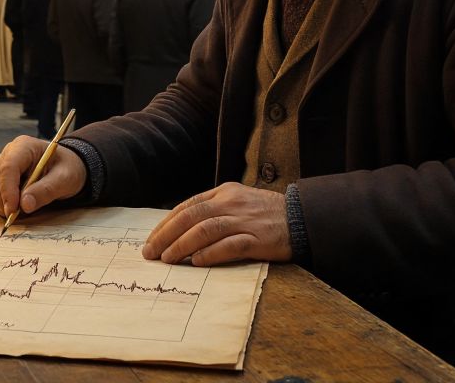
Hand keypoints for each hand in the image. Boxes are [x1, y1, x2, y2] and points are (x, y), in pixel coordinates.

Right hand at [0, 136, 86, 218]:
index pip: (8, 167)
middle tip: (15, 216)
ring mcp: (1, 165)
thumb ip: (46, 190)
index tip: (12, 211)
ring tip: (19, 212)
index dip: (7, 190)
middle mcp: (8, 153)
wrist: (66, 169)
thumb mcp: (65, 178)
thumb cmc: (67, 169)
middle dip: (0, 200)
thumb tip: (25, 205)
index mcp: (24, 146)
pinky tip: (15, 209)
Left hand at [141, 182, 290, 266]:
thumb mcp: (239, 202)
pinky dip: (211, 254)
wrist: (303, 218)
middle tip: (151, 252)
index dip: (166, 223)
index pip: (187, 206)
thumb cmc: (267, 214)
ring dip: (182, 245)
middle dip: (166, 235)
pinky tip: (197, 262)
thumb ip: (214, 212)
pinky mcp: (257, 238)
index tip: (152, 239)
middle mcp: (231, 202)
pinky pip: (229, 246)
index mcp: (224, 192)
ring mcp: (245, 220)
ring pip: (205, 230)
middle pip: (191, 216)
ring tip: (168, 259)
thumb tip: (182, 232)